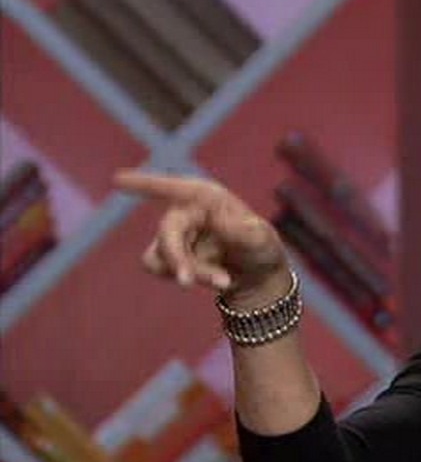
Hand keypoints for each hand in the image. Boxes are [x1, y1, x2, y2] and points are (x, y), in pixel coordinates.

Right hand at [113, 170, 288, 303]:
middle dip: (177, 259)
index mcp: (207, 196)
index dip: (144, 184)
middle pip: (167, 232)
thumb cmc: (260, 247)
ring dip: (191, 272)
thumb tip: (217, 220)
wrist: (256, 275)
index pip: (171, 187)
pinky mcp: (166, 253)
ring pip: (163, 255)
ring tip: (225, 281)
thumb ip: (243, 231)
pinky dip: (182, 276)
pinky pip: (158, 266)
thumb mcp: (261, 240)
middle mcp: (186, 210)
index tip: (118, 179)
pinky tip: (212, 279)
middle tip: (187, 282)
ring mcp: (174, 232)